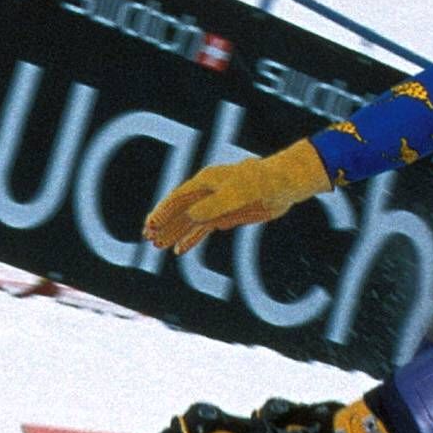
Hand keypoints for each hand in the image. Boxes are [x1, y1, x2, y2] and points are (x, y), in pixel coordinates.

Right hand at [143, 139, 330, 254]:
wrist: (283, 185)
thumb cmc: (261, 182)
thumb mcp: (238, 193)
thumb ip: (215, 204)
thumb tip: (192, 216)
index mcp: (206, 182)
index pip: (179, 198)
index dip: (164, 212)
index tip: (152, 225)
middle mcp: (207, 193)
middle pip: (179, 210)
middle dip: (164, 224)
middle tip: (148, 238)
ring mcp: (215, 205)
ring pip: (188, 221)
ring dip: (173, 233)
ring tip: (157, 246)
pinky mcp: (225, 215)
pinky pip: (202, 229)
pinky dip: (191, 239)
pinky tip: (180, 250)